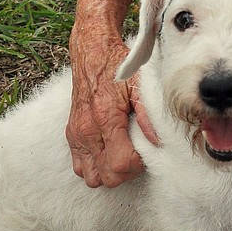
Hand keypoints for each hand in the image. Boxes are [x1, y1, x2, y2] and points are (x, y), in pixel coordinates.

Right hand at [66, 30, 144, 187]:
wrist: (92, 53)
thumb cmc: (117, 67)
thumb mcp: (140, 84)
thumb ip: (149, 114)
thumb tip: (159, 141)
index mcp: (105, 118)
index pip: (120, 165)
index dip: (137, 164)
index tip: (144, 151)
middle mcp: (87, 130)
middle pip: (107, 177)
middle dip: (125, 171)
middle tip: (136, 152)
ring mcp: (77, 134)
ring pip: (91, 177)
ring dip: (108, 171)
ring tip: (121, 152)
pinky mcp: (71, 135)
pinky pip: (80, 166)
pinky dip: (95, 165)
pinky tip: (108, 149)